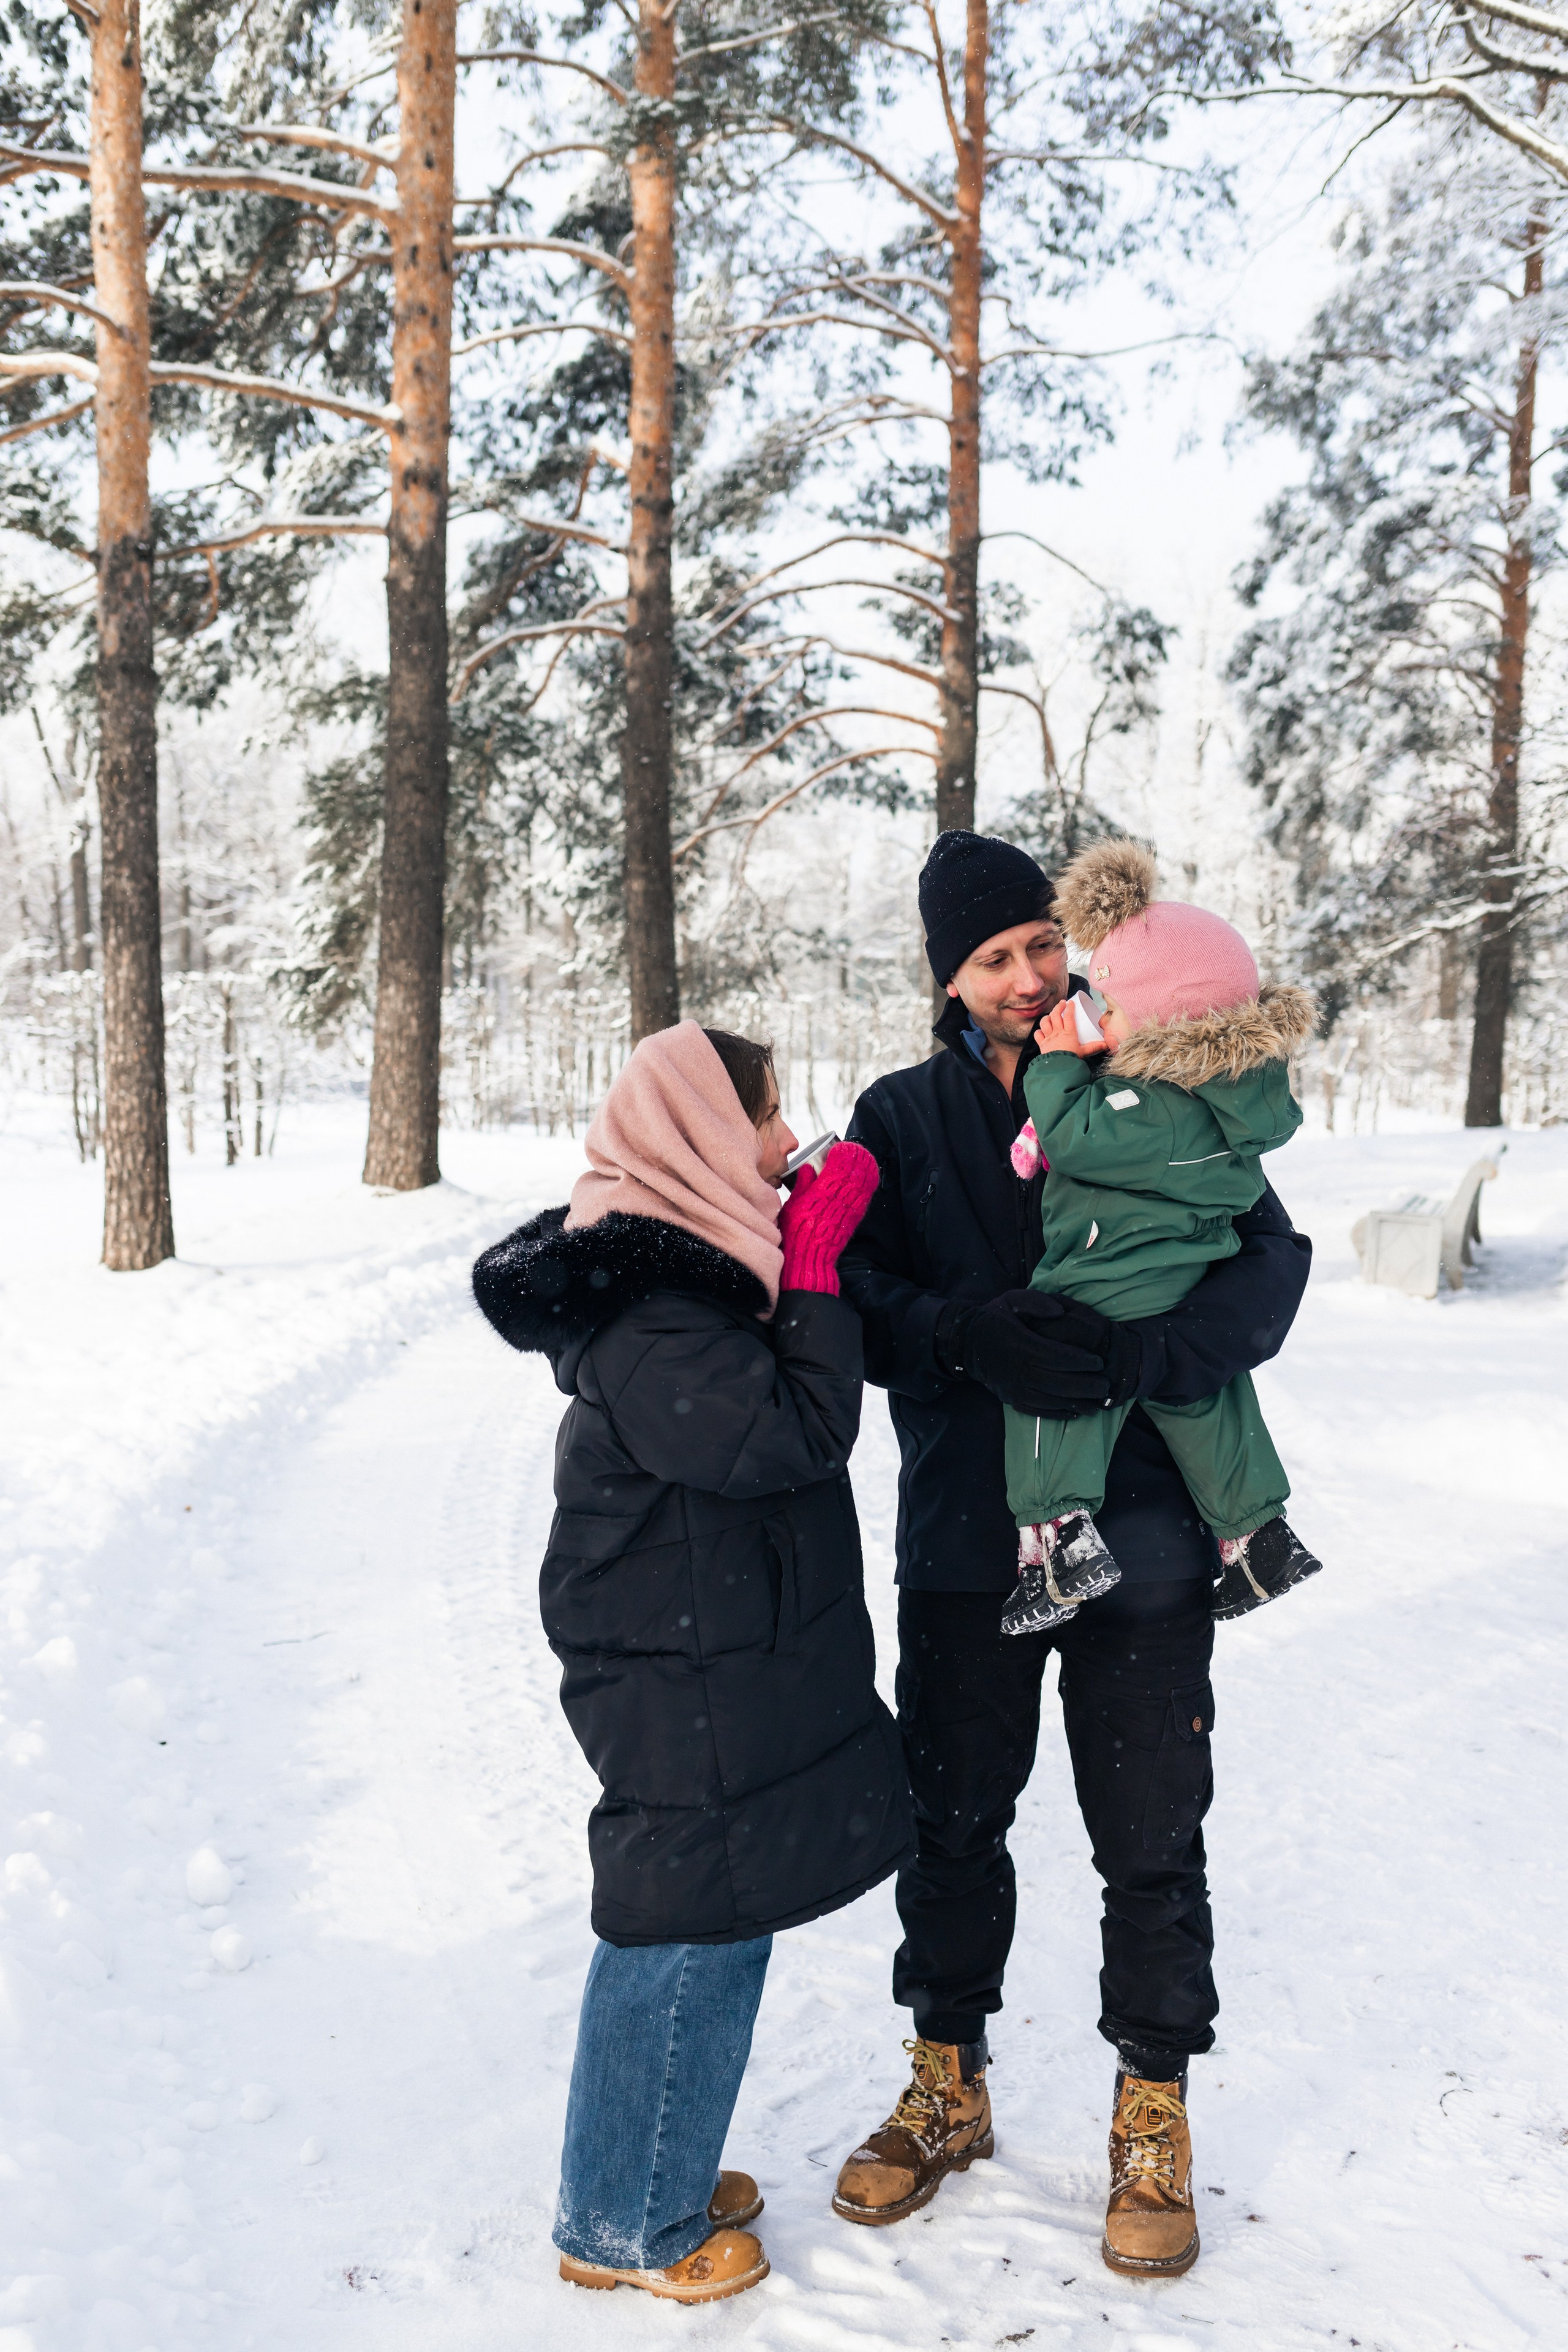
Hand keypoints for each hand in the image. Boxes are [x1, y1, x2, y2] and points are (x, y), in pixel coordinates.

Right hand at [779, 1141, 878, 1295]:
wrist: (812, 1259)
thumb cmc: (796, 1233)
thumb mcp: (792, 1206)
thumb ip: (802, 1186)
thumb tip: (807, 1169)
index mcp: (821, 1192)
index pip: (838, 1165)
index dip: (841, 1153)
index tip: (837, 1147)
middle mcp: (839, 1197)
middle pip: (854, 1169)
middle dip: (854, 1156)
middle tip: (850, 1149)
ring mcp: (851, 1207)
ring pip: (863, 1180)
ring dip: (863, 1166)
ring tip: (860, 1157)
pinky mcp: (856, 1217)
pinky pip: (865, 1193)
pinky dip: (867, 1181)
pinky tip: (866, 1174)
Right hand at [936, 1288, 1141, 1417]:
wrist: (966, 1343)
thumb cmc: (995, 1318)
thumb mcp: (1012, 1299)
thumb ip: (1037, 1302)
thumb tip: (1060, 1312)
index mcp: (1021, 1345)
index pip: (1058, 1357)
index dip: (1081, 1361)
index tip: (1099, 1362)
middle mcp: (1018, 1370)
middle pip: (1059, 1382)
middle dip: (1086, 1386)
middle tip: (1106, 1386)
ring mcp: (1014, 1388)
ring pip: (1051, 1400)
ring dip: (1077, 1403)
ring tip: (1098, 1404)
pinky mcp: (1012, 1399)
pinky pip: (1038, 1411)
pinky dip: (1058, 1413)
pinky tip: (1075, 1412)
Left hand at [1033, 998, 1105, 1056]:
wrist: (1059, 1068)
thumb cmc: (1071, 1060)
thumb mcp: (1084, 1052)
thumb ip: (1094, 1047)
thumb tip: (1105, 1044)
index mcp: (1069, 1033)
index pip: (1069, 1015)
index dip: (1070, 1007)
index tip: (1071, 1002)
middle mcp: (1057, 1032)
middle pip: (1055, 1015)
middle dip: (1058, 1007)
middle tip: (1062, 1003)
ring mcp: (1049, 1037)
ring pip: (1045, 1022)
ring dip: (1047, 1017)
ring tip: (1051, 1015)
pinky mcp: (1042, 1044)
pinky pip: (1038, 1034)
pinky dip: (1039, 1031)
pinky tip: (1042, 1030)